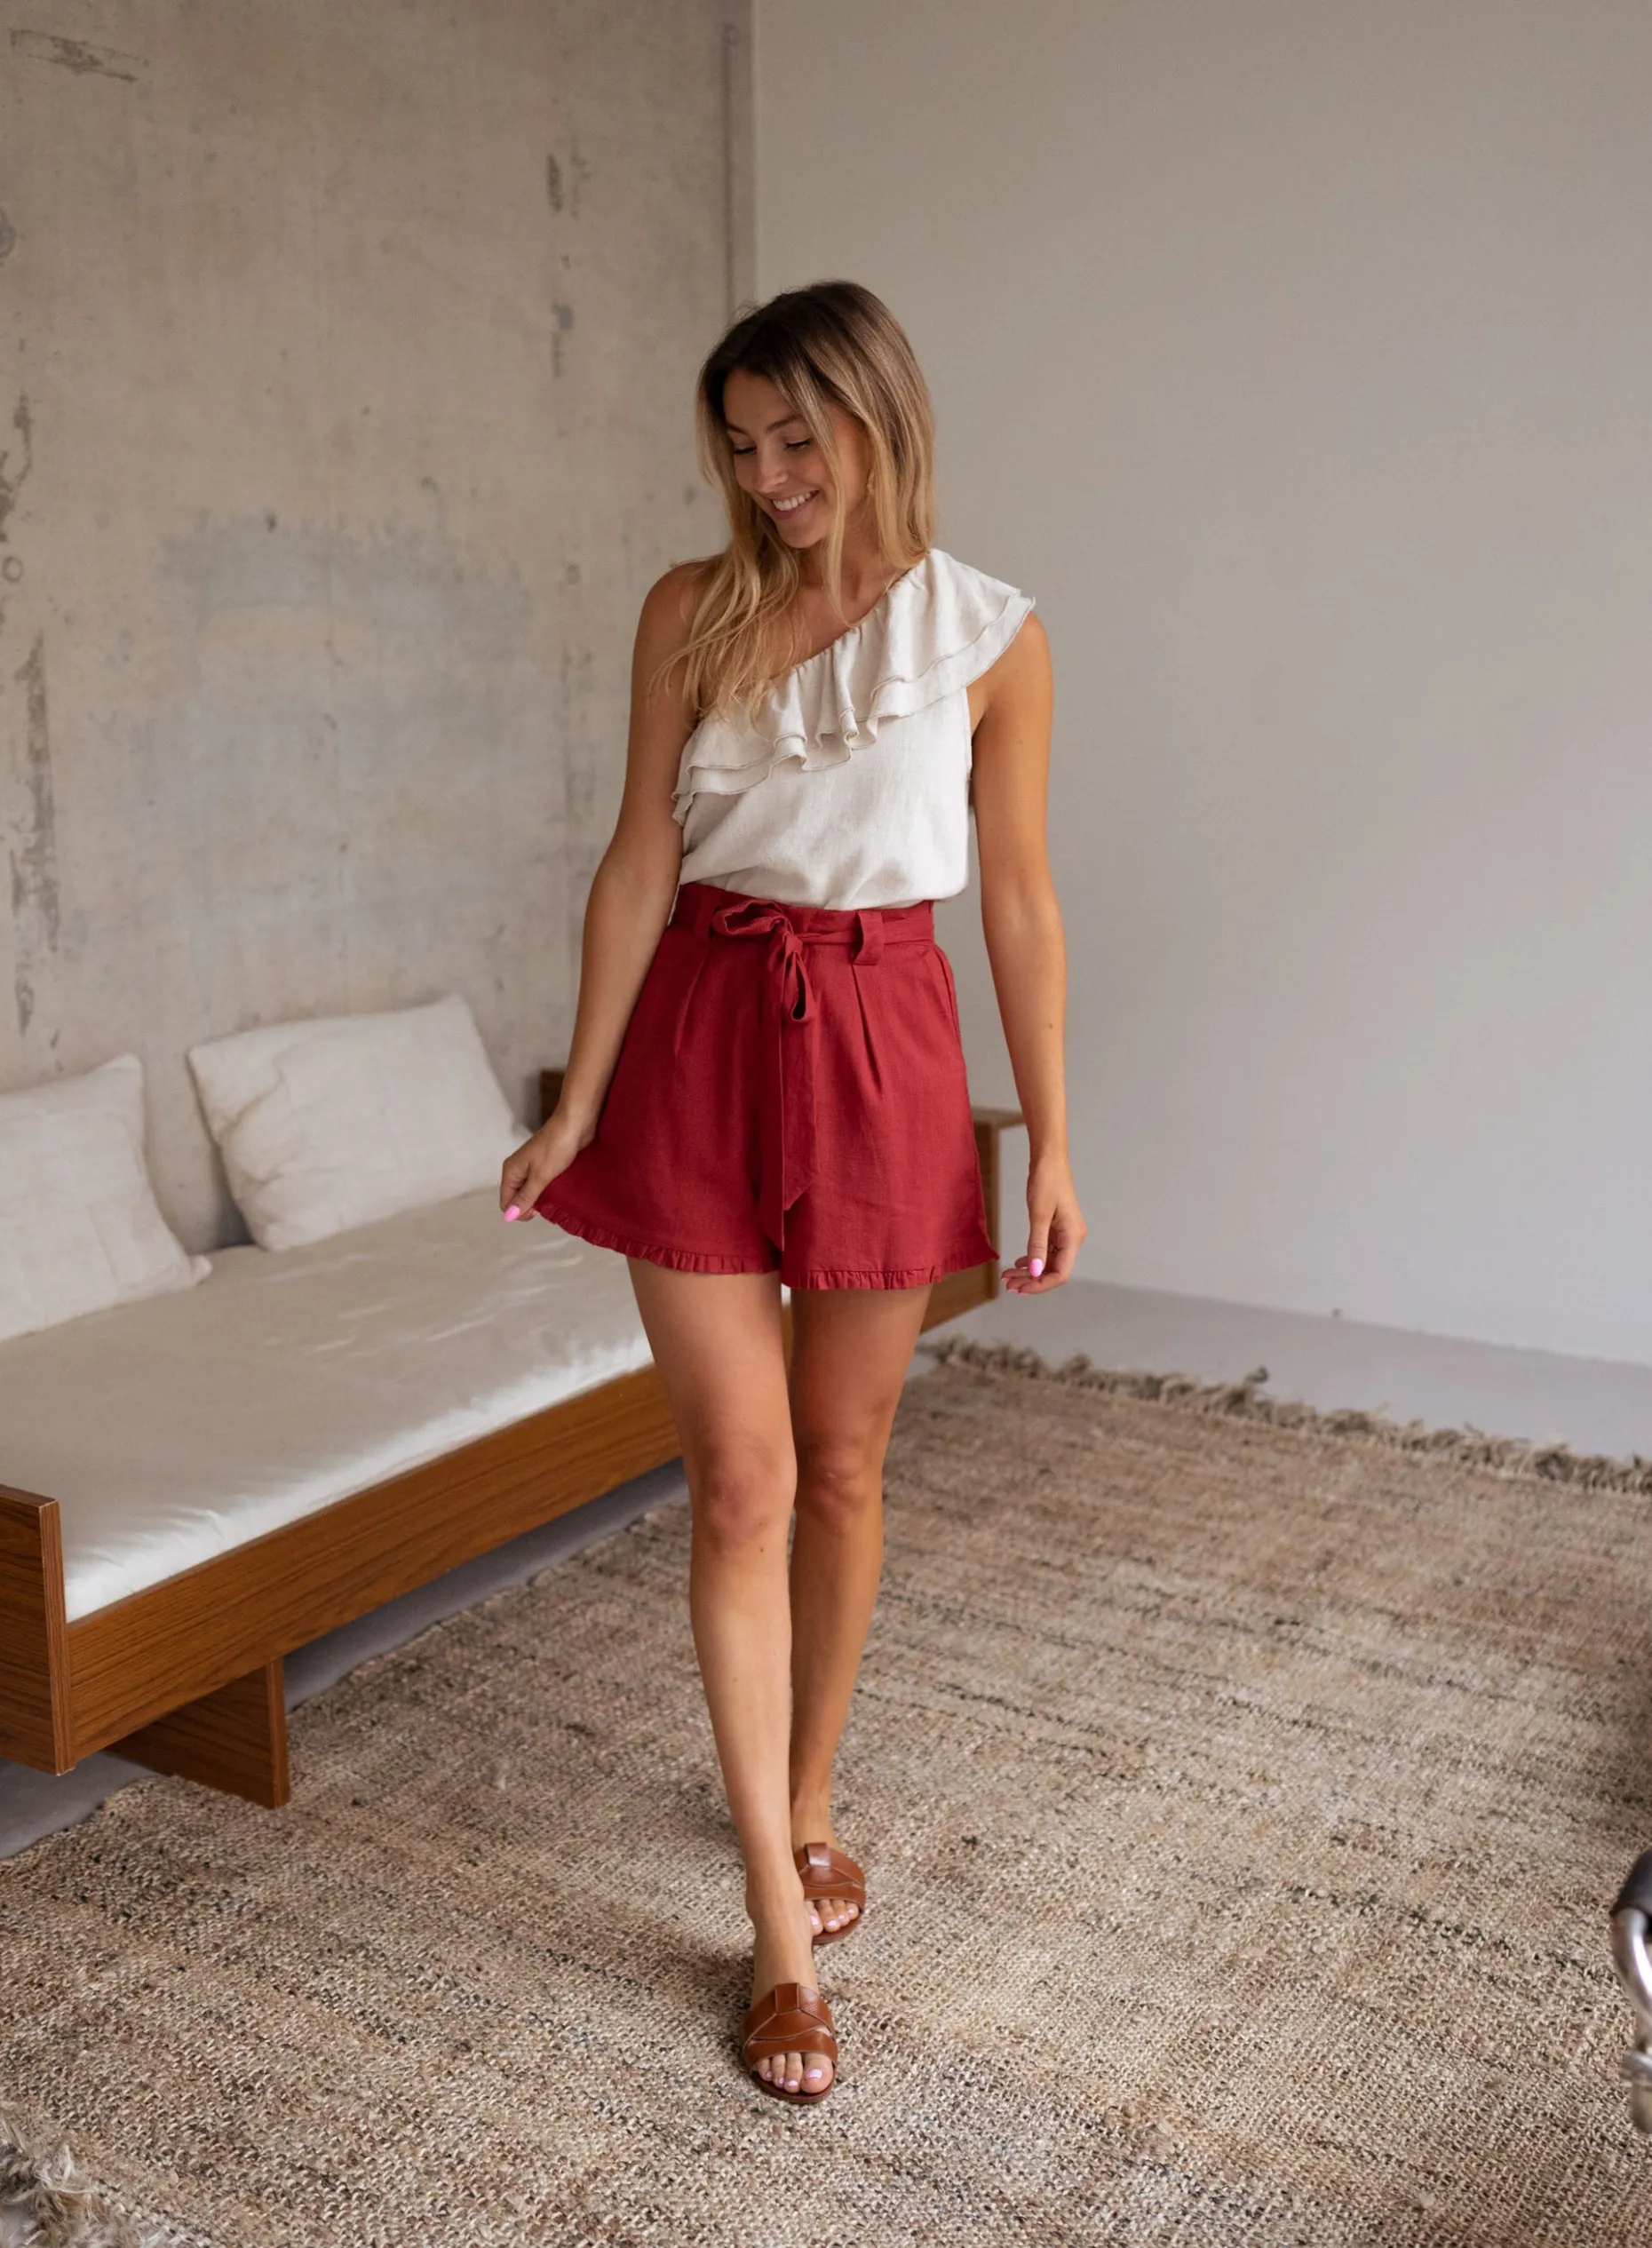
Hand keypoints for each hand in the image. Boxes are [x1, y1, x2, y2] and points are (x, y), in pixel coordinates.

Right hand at [499, 1111, 588, 1221]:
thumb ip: (525, 1197)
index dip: (520, 1211)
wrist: (575, 1123)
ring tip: (556, 1197)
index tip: (538, 1210)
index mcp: (511, 1171)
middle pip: (518, 1197)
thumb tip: (509, 1216)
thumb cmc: (556, 1147)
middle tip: (549, 1202)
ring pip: (531, 1191)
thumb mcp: (540, 1176)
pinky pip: (543, 1184)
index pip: (506, 1202)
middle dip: (531, 1205)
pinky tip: (560, 1191)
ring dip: (541, 1198)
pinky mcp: (546, 1164)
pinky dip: (549, 1190)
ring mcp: (532, 1167)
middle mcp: (518, 1170)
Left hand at [1002, 1151, 1084, 1294]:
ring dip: (1029, 1271)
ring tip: (1008, 1276)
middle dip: (1031, 1280)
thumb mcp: (1039, 1215)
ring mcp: (1066, 1233)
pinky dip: (1032, 1258)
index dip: (1040, 1285)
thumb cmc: (1047, 1180)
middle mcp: (1073, 1238)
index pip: (1060, 1273)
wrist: (1049, 1158)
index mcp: (1073, 1237)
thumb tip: (1034, 1272)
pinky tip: (1019, 1262)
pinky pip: (1046, 1250)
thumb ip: (1037, 1245)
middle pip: (1053, 1270)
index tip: (1019, 1288)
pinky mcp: (1058, 1227)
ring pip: (1048, 1261)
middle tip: (1008, 1284)